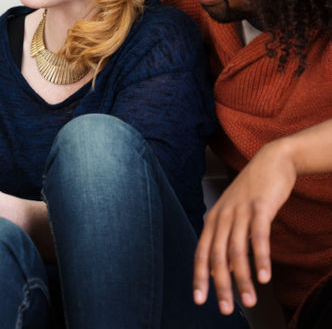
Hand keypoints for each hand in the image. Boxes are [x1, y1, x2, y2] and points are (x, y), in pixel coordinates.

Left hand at [193, 145, 295, 313]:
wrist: (270, 162)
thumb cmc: (252, 192)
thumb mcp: (234, 217)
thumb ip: (227, 243)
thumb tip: (222, 270)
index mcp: (213, 220)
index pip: (201, 253)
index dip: (199, 277)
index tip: (200, 300)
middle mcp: (222, 216)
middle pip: (216, 256)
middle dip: (220, 285)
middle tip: (225, 308)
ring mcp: (240, 211)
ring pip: (237, 251)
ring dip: (242, 278)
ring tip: (249, 300)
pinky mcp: (260, 207)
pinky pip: (258, 236)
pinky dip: (260, 258)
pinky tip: (263, 276)